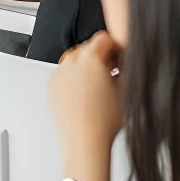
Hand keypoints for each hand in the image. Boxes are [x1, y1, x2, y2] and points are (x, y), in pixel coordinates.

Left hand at [48, 29, 122, 180]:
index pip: (105, 38)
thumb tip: (126, 59)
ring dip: (87, 66)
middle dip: (102, 56)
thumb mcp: (126, 89)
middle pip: (88, 48)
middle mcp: (71, 63)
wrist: (85, 142)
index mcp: (90, 58)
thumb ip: (126, 67)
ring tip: (101, 84)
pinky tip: (88, 94)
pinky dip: (75, 78)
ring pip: (75, 60)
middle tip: (114, 70)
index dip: (117, 47)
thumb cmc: (105, 122)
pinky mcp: (52, 87)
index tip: (121, 56)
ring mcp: (59, 74)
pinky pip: (65, 74)